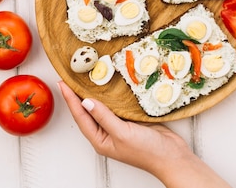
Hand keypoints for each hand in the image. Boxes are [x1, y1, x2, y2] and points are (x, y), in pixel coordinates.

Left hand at [58, 81, 230, 186]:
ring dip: (93, 93)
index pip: (80, 116)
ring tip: (83, 78)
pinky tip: (107, 85)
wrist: (173, 157)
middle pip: (87, 111)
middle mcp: (106, 133)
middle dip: (77, 95)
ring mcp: (118, 126)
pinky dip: (109, 95)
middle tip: (69, 77)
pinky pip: (115, 105)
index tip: (62, 83)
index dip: (70, 99)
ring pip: (101, 107)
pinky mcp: (130, 120)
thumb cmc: (148, 151)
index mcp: (100, 140)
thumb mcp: (122, 133)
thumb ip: (104, 117)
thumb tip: (85, 101)